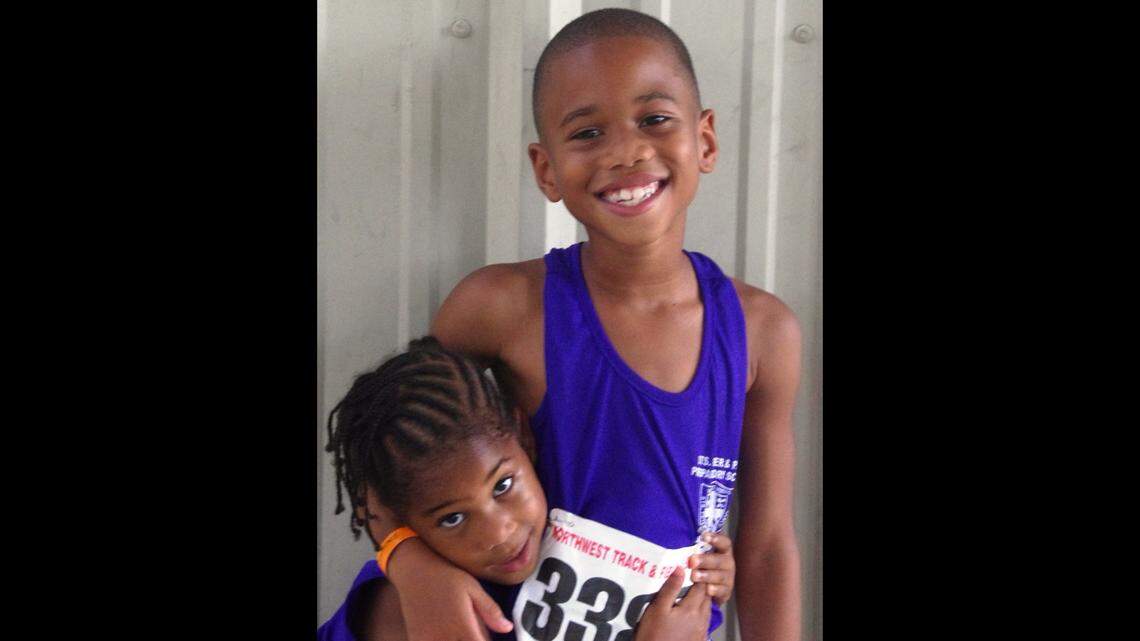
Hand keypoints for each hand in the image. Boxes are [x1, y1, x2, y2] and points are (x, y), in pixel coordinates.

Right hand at [386, 537, 513, 640]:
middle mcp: (445, 637)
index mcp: (463, 626)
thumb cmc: (447, 576)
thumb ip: (490, 610)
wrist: (414, 571)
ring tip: (462, 632)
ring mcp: (429, 640)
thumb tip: (508, 628)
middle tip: (476, 632)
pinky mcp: (416, 639)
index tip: (487, 637)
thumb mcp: (473, 588)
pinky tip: (447, 634)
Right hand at [633, 567, 710, 640]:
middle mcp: (701, 619)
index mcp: (692, 609)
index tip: (694, 566)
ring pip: (707, 609)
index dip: (699, 574)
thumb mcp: (658, 608)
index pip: (701, 586)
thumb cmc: (653, 633)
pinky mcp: (699, 639)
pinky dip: (701, 612)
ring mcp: (701, 631)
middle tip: (694, 577)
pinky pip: (705, 621)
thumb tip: (680, 568)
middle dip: (703, 586)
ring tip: (692, 592)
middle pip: (707, 597)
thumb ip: (670, 588)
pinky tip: (692, 612)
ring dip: (703, 599)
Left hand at [688, 531, 735, 605]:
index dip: (716, 539)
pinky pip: (722, 590)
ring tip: (694, 576)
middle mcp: (727, 563)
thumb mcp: (700, 557)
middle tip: (692, 561)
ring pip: (720, 576)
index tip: (703, 536)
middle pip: (720, 560)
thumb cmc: (702, 567)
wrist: (710, 588)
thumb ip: (695, 552)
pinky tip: (707, 589)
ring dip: (707, 575)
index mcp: (723, 551)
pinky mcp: (726, 592)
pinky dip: (715, 590)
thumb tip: (679, 545)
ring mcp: (728, 578)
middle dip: (705, 560)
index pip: (724, 543)